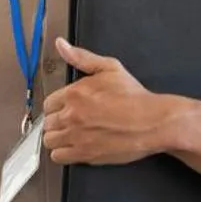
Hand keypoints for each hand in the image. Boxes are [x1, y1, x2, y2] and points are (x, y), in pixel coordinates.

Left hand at [40, 38, 175, 166]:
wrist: (153, 122)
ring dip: (58, 138)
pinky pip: (58, 157)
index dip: (58, 106)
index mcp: (73, 94)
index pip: (48, 104)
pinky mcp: (85, 154)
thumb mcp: (109, 68)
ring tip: (71, 135)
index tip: (68, 108)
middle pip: (47, 122)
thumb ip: (81, 57)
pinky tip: (73, 147)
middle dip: (58, 121)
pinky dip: (62, 153)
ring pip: (49, 140)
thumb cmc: (134, 96)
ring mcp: (76, 137)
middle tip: (72, 122)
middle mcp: (71, 116)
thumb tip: (60, 45)